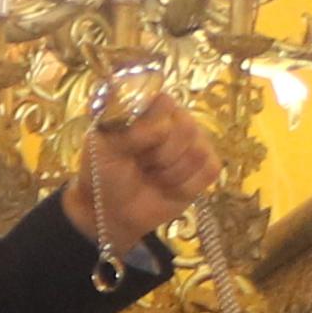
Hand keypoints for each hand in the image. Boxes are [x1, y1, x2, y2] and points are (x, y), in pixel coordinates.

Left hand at [62, 90, 222, 249]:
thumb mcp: (102, 146)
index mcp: (150, 107)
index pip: (166, 102)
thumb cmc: (105, 172)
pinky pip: (210, 171)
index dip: (152, 128)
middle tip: (142, 165)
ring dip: (170, 174)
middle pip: (187, 127)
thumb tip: (161, 128)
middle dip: (160, 156)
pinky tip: (169, 188)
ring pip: (198, 151)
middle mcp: (176, 119)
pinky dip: (185, 187)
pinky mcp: (207, 167)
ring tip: (153, 176)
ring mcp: (195, 142)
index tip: (133, 146)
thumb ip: (128, 129)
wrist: (114, 210)